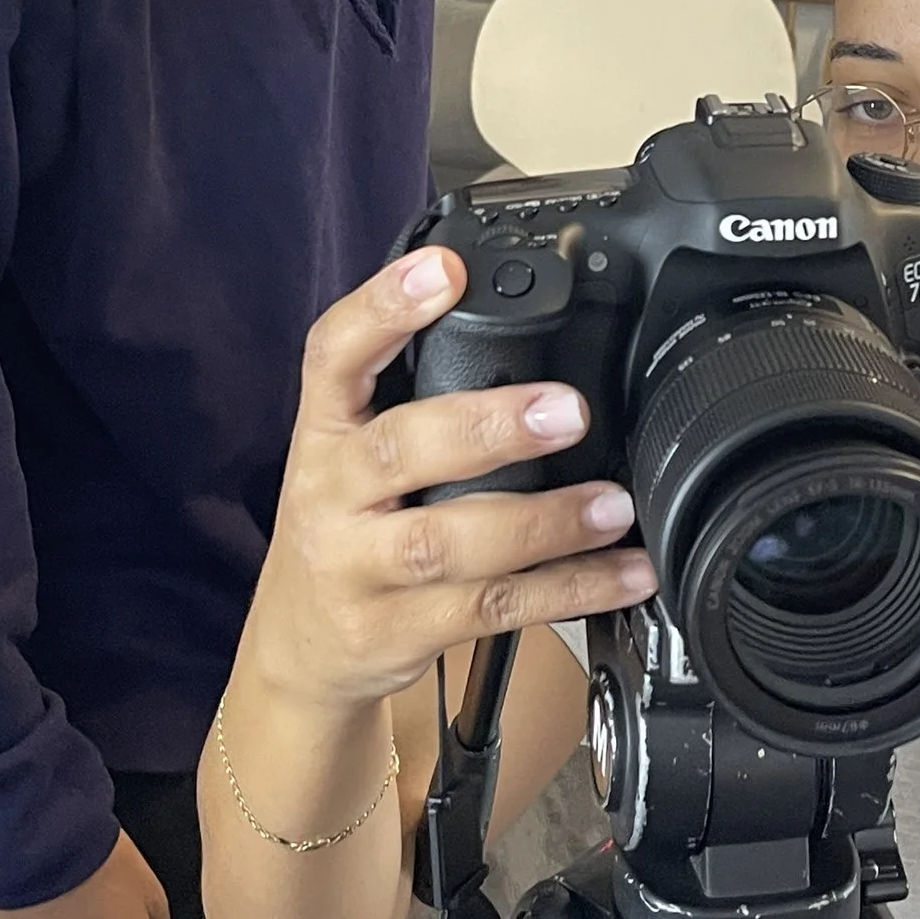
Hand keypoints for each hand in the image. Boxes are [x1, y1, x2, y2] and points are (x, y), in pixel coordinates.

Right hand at [240, 247, 656, 711]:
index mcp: (323, 433)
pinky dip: (568, 590)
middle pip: (400, 450)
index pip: (334, 354)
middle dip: (486, 426)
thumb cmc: (343, 530)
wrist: (297, 649)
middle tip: (567, 410)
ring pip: (450, 544)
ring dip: (544, 523)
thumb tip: (521, 326)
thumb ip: (410, 398)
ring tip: (612, 504)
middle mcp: (332, 496)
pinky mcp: (398, 632)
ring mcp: (360, 570)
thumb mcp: (347, 456)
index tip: (444, 269)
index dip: (383, 306)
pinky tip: (622, 573)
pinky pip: (492, 609)